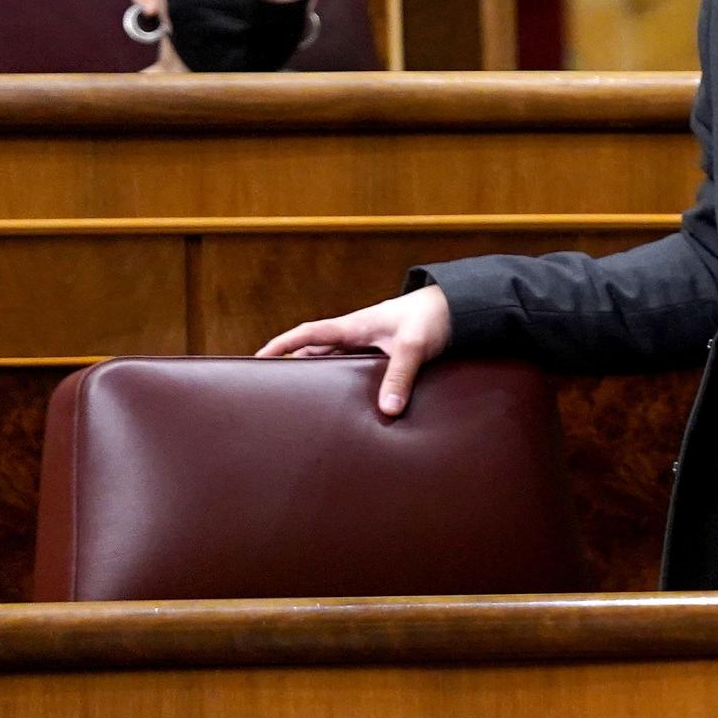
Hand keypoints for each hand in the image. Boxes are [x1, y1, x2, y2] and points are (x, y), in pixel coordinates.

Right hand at [255, 284, 451, 415]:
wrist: (459, 306)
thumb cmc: (432, 316)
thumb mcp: (413, 346)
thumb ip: (399, 377)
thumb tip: (387, 411)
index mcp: (354, 326)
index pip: (308, 334)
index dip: (282, 345)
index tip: (257, 358)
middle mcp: (357, 334)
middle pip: (316, 350)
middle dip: (293, 366)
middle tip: (270, 389)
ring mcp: (369, 343)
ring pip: (335, 361)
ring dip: (319, 376)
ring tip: (300, 402)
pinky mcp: (384, 353)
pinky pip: (355, 368)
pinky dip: (344, 382)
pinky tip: (342, 401)